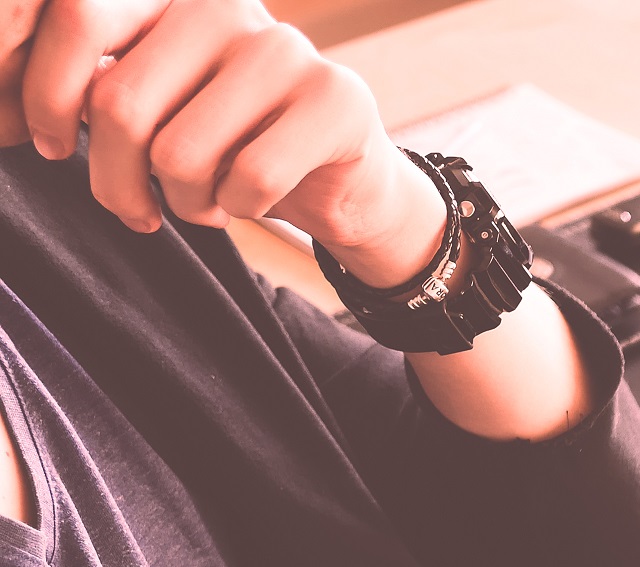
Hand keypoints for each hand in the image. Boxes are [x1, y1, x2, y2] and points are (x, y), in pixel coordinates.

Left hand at [15, 0, 445, 286]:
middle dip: (115, 180)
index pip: (77, 19)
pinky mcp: (336, 99)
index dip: (42, 94)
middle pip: (122, 104)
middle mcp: (223, 5)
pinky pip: (249, 178)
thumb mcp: (151, 105)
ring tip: (203, 200)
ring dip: (183, 202)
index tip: (50, 145)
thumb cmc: (227, 145)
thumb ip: (96, 87)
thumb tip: (8, 112)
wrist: (342, 180)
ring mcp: (284, 48)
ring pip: (181, 152)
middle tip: (135, 208)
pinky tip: (245, 202)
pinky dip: (236, 210)